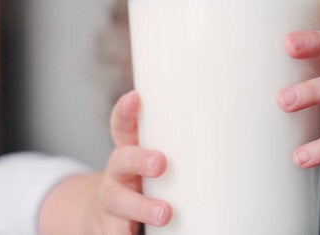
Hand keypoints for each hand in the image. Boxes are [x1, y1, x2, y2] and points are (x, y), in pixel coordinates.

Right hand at [39, 91, 171, 234]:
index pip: (123, 128)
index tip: (135, 98)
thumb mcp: (143, 166)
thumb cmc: (133, 187)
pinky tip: (135, 233)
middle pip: (122, 164)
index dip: (126, 113)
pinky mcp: (107, 233)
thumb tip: (220, 113)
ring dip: (141, 208)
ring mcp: (110, 208)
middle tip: (161, 163)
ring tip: (165, 213)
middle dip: (140, 160)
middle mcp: (116, 178)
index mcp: (127, 157)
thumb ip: (160, 147)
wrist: (99, 220)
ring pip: (120, 205)